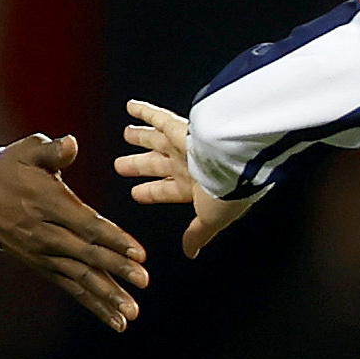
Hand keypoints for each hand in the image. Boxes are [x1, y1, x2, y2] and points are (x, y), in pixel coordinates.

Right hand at [0, 134, 150, 330]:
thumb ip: (52, 150)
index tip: (138, 252)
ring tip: (131, 312)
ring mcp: (43, 254)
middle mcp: (46, 234)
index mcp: (48, 204)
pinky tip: (113, 319)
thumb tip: (72, 143)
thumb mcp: (27, 151)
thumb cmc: (8, 169)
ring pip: (79, 279)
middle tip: (143, 281)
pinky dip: (92, 304)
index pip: (86, 224)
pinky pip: (70, 287)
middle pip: (86, 256)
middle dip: (116, 270)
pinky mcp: (42, 266)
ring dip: (107, 296)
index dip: (112, 239)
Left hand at [114, 99, 255, 259]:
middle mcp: (188, 164)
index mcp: (194, 187)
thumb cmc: (229, 191)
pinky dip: (143, 111)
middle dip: (139, 165)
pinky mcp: (182, 126)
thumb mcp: (211, 219)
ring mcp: (184, 145)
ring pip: (155, 140)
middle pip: (156, 164)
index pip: (166, 190)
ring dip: (140, 137)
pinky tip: (129, 106)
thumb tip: (191, 252)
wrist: (238, 161)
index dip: (151, 192)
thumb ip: (198, 234)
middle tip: (121, 165)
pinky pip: (158, 116)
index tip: (137, 192)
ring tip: (126, 134)